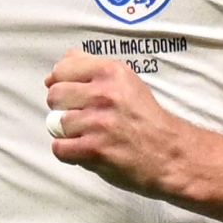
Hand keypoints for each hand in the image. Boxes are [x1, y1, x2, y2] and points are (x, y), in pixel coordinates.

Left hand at [44, 49, 191, 195]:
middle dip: (62, 108)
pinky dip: (68, 152)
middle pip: (54, 96)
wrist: (169, 153)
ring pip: (55, 123)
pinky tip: (85, 150)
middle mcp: (104, 93)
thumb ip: (90, 68)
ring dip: (67, 132)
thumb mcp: (125, 81)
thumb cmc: (144, 118)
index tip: (71, 95)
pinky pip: (59, 148)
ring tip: (88, 135)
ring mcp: (99, 122)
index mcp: (111, 71)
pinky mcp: (95, 149)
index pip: (61, 69)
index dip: (60, 83)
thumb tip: (54, 73)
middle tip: (81, 117)